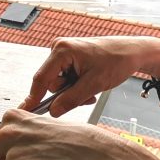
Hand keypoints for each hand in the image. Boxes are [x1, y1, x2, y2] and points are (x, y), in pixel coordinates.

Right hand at [21, 36, 159, 115]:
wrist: (132, 52)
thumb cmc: (116, 61)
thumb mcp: (94, 85)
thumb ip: (71, 99)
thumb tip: (53, 111)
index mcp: (62, 51)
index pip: (41, 79)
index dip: (34, 97)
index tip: (26, 110)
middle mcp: (59, 49)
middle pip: (51, 82)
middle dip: (67, 93)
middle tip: (86, 94)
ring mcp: (64, 52)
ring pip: (59, 82)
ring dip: (74, 90)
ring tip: (92, 87)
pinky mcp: (69, 57)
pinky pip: (66, 78)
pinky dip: (77, 85)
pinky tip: (90, 83)